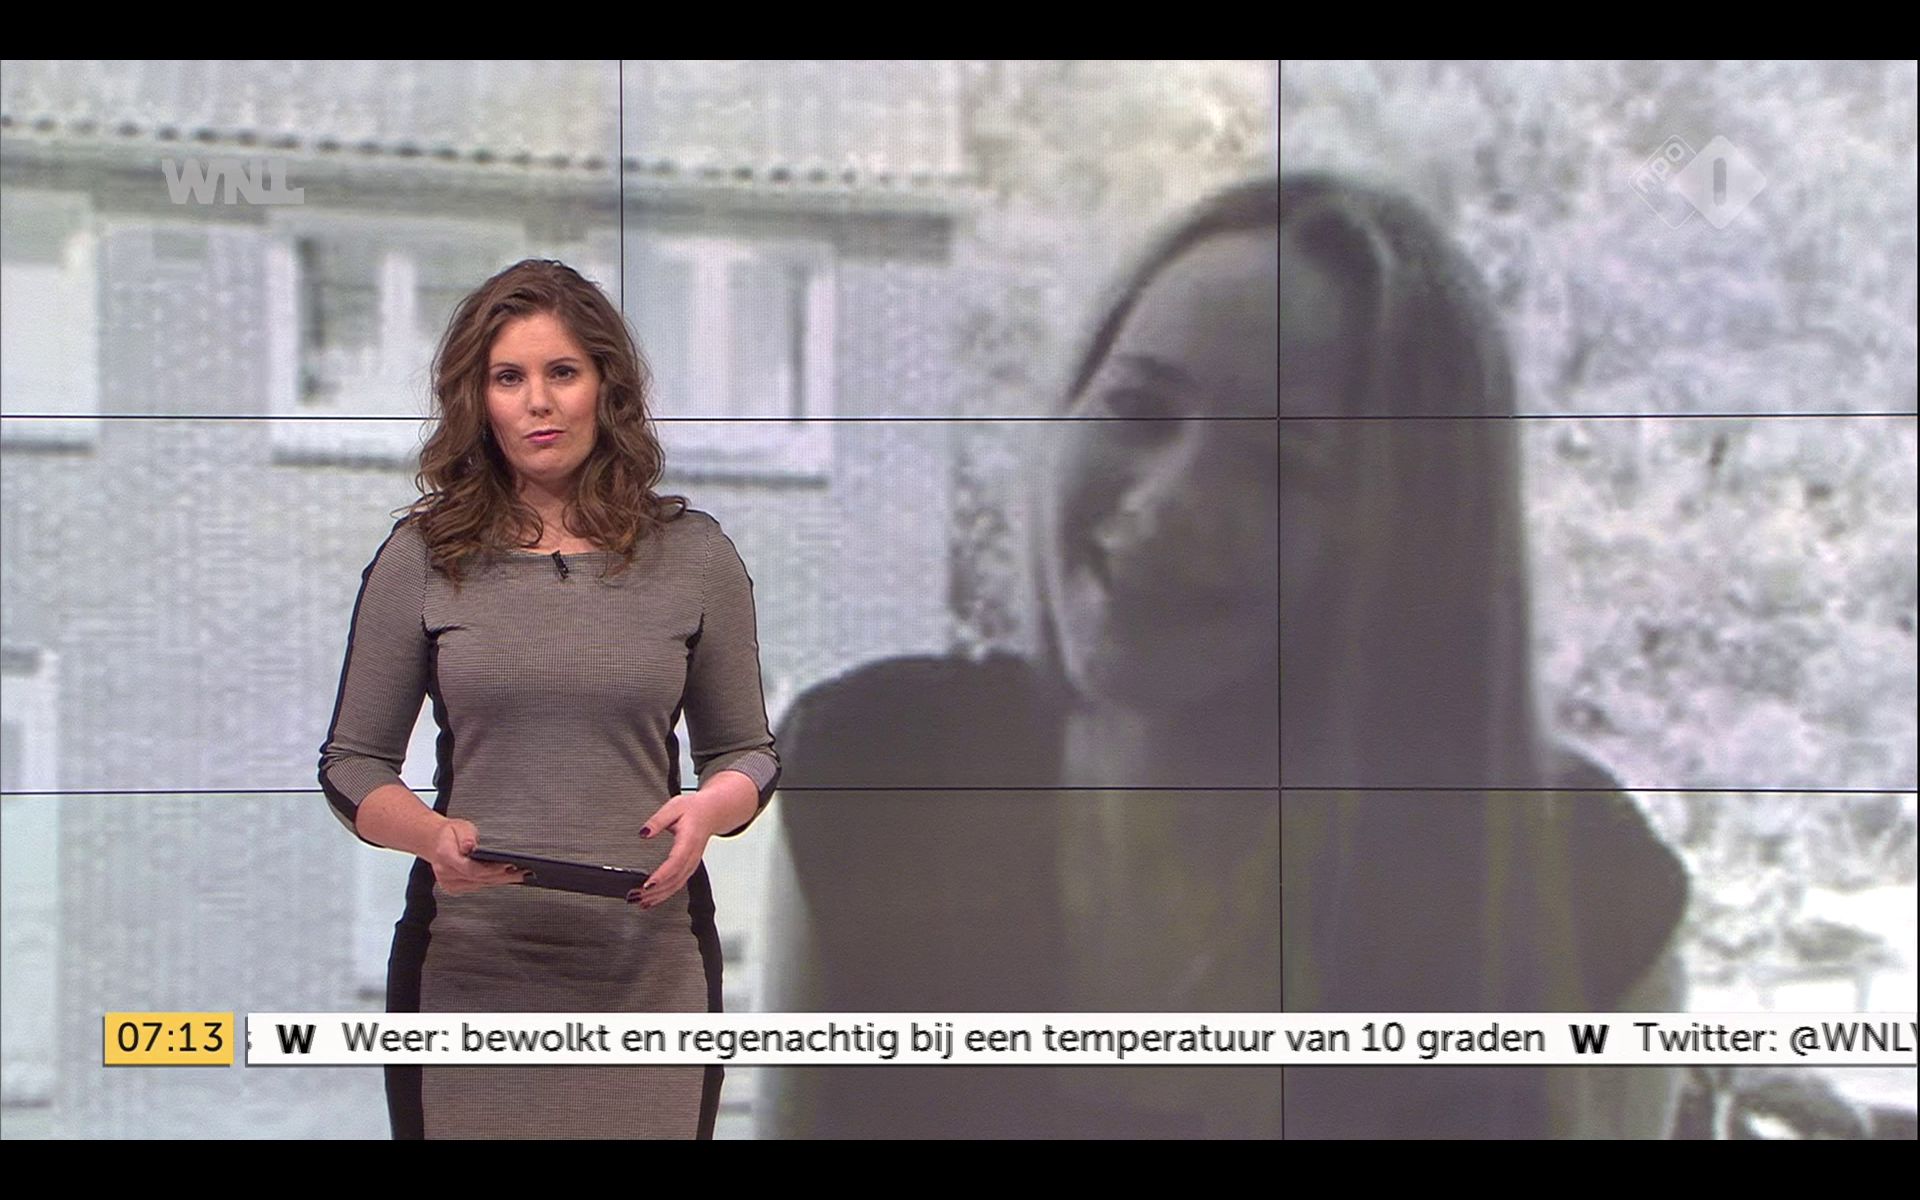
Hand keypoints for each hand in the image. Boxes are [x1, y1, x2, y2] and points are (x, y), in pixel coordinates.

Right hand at [427, 818, 527, 895]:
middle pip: (479, 879)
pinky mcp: (454, 887)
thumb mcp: (460, 827)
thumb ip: (466, 836)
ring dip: (499, 880)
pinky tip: (504, 877)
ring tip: (518, 875)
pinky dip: (490, 882)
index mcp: (445, 856)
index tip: (507, 866)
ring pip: (479, 884)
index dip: (491, 869)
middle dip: (502, 876)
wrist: (434, 841)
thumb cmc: (449, 833)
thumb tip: (469, 846)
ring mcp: (449, 882)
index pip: (471, 868)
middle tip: (522, 872)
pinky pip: (476, 886)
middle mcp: (445, 872)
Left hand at [629, 795, 720, 909]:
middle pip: (675, 879)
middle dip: (655, 891)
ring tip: (640, 901)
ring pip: (676, 885)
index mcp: (689, 840)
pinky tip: (651, 900)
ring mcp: (692, 864)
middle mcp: (692, 856)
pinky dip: (664, 895)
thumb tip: (643, 833)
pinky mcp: (688, 867)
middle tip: (635, 895)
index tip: (648, 883)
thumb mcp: (674, 807)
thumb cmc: (694, 809)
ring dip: (658, 896)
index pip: (676, 861)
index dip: (662, 875)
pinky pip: (677, 885)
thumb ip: (657, 821)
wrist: (711, 813)